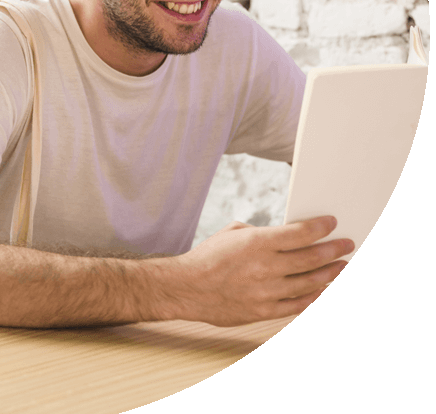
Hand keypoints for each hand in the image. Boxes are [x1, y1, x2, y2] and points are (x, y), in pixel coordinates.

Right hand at [175, 216, 353, 326]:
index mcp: (257, 242)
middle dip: (334, 250)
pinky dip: (313, 299)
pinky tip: (323, 291)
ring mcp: (266, 292)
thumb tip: (286, 236)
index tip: (332, 224)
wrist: (187, 288)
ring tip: (341, 268)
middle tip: (347, 245)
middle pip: (311, 259)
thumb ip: (263, 234)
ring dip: (329, 274)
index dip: (320, 228)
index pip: (300, 233)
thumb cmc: (209, 257)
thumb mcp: (235, 232)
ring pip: (309, 284)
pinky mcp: (263, 311)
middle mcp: (265, 267)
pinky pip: (296, 307)